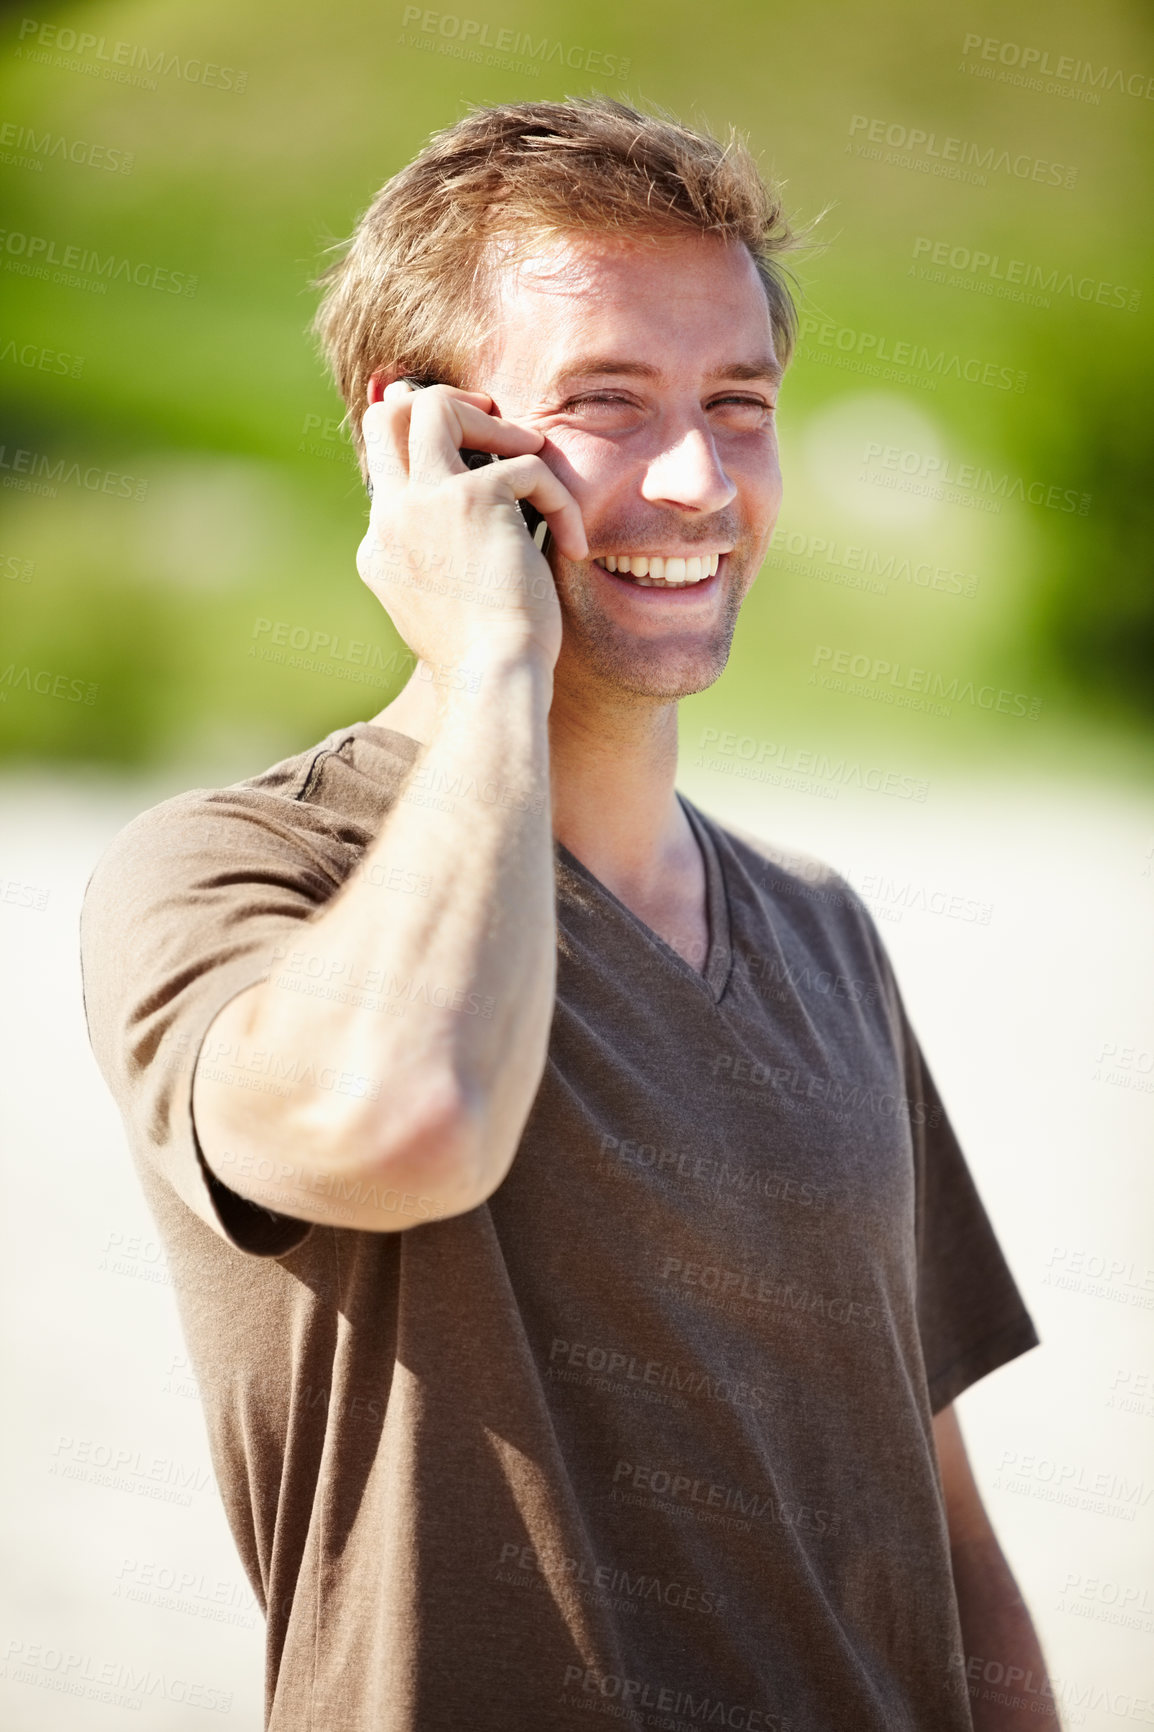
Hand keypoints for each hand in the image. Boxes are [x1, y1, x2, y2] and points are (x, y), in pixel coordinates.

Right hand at [355, 380, 586, 671]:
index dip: (433, 451)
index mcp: (383, 547)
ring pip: (434, 408)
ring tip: (535, 454)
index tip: (478, 456)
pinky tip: (574, 546)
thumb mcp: (454, 608)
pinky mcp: (473, 498)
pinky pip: (526, 465)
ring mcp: (424, 503)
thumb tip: (486, 527)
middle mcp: (392, 519)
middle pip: (388, 417)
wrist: (491, 682)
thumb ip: (453, 558)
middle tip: (495, 425)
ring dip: (493, 423)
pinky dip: (560, 500)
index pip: (389, 468)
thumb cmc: (488, 660)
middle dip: (446, 407)